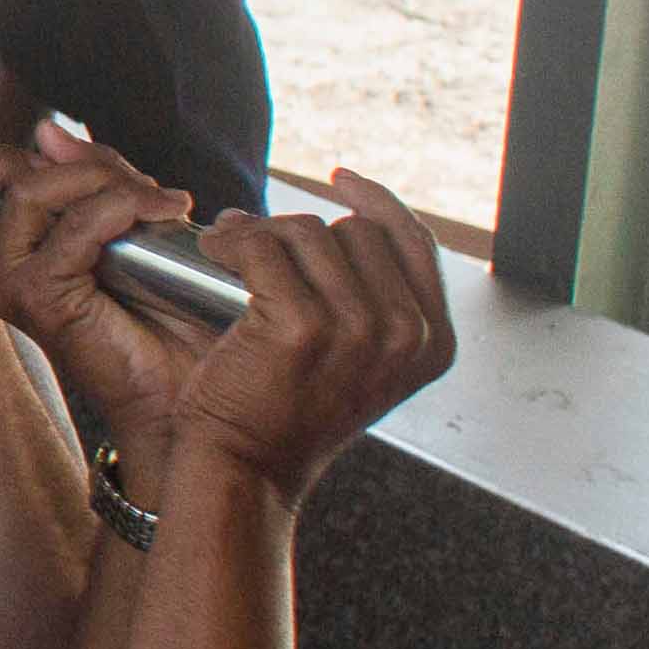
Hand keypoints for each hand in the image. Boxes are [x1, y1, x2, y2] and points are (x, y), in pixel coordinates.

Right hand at [0, 127, 201, 472]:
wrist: (188, 384)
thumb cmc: (161, 311)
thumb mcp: (121, 216)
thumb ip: (88, 174)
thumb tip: (47, 130)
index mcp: (4, 254)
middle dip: (9, 157)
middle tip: (89, 173)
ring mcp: (13, 287)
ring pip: (25, 192)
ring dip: (96, 177)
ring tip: (149, 198)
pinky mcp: (45, 300)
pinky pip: (78, 225)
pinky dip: (125, 205)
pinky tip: (162, 212)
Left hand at [161, 180, 454, 506]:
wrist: (247, 468)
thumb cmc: (289, 412)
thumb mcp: (362, 364)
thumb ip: (379, 304)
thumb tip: (356, 217)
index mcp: (434, 342)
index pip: (413, 240)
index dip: (376, 200)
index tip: (339, 180)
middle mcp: (407, 334)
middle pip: (356, 231)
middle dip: (300, 229)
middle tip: (254, 244)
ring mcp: (359, 329)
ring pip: (307, 232)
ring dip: (260, 232)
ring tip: (230, 248)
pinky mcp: (301, 325)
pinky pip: (262, 248)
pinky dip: (231, 241)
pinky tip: (214, 250)